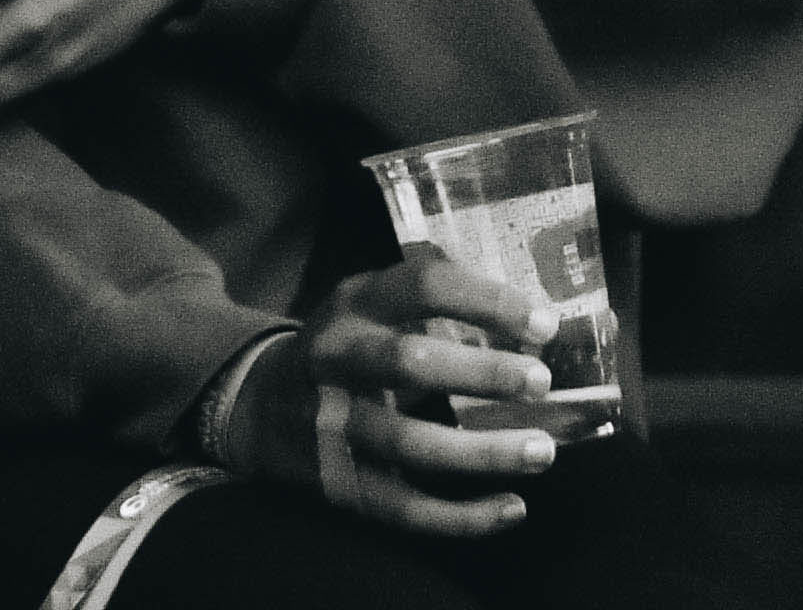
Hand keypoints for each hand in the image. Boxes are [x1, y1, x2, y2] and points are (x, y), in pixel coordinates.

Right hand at [220, 257, 564, 537]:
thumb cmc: (344, 348)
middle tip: (541, 383)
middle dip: (481, 372)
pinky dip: (461, 516)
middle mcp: (337, 358)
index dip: (486, 301)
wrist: (257, 404)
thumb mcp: (369, 303)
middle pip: (408, 362)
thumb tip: (527, 314)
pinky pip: (404, 506)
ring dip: (482, 451)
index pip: (422, 287)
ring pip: (409, 444)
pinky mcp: (340, 482)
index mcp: (354, 304)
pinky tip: (512, 507)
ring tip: (541, 451)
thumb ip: (432, 296)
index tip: (544, 324)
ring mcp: (333, 424)